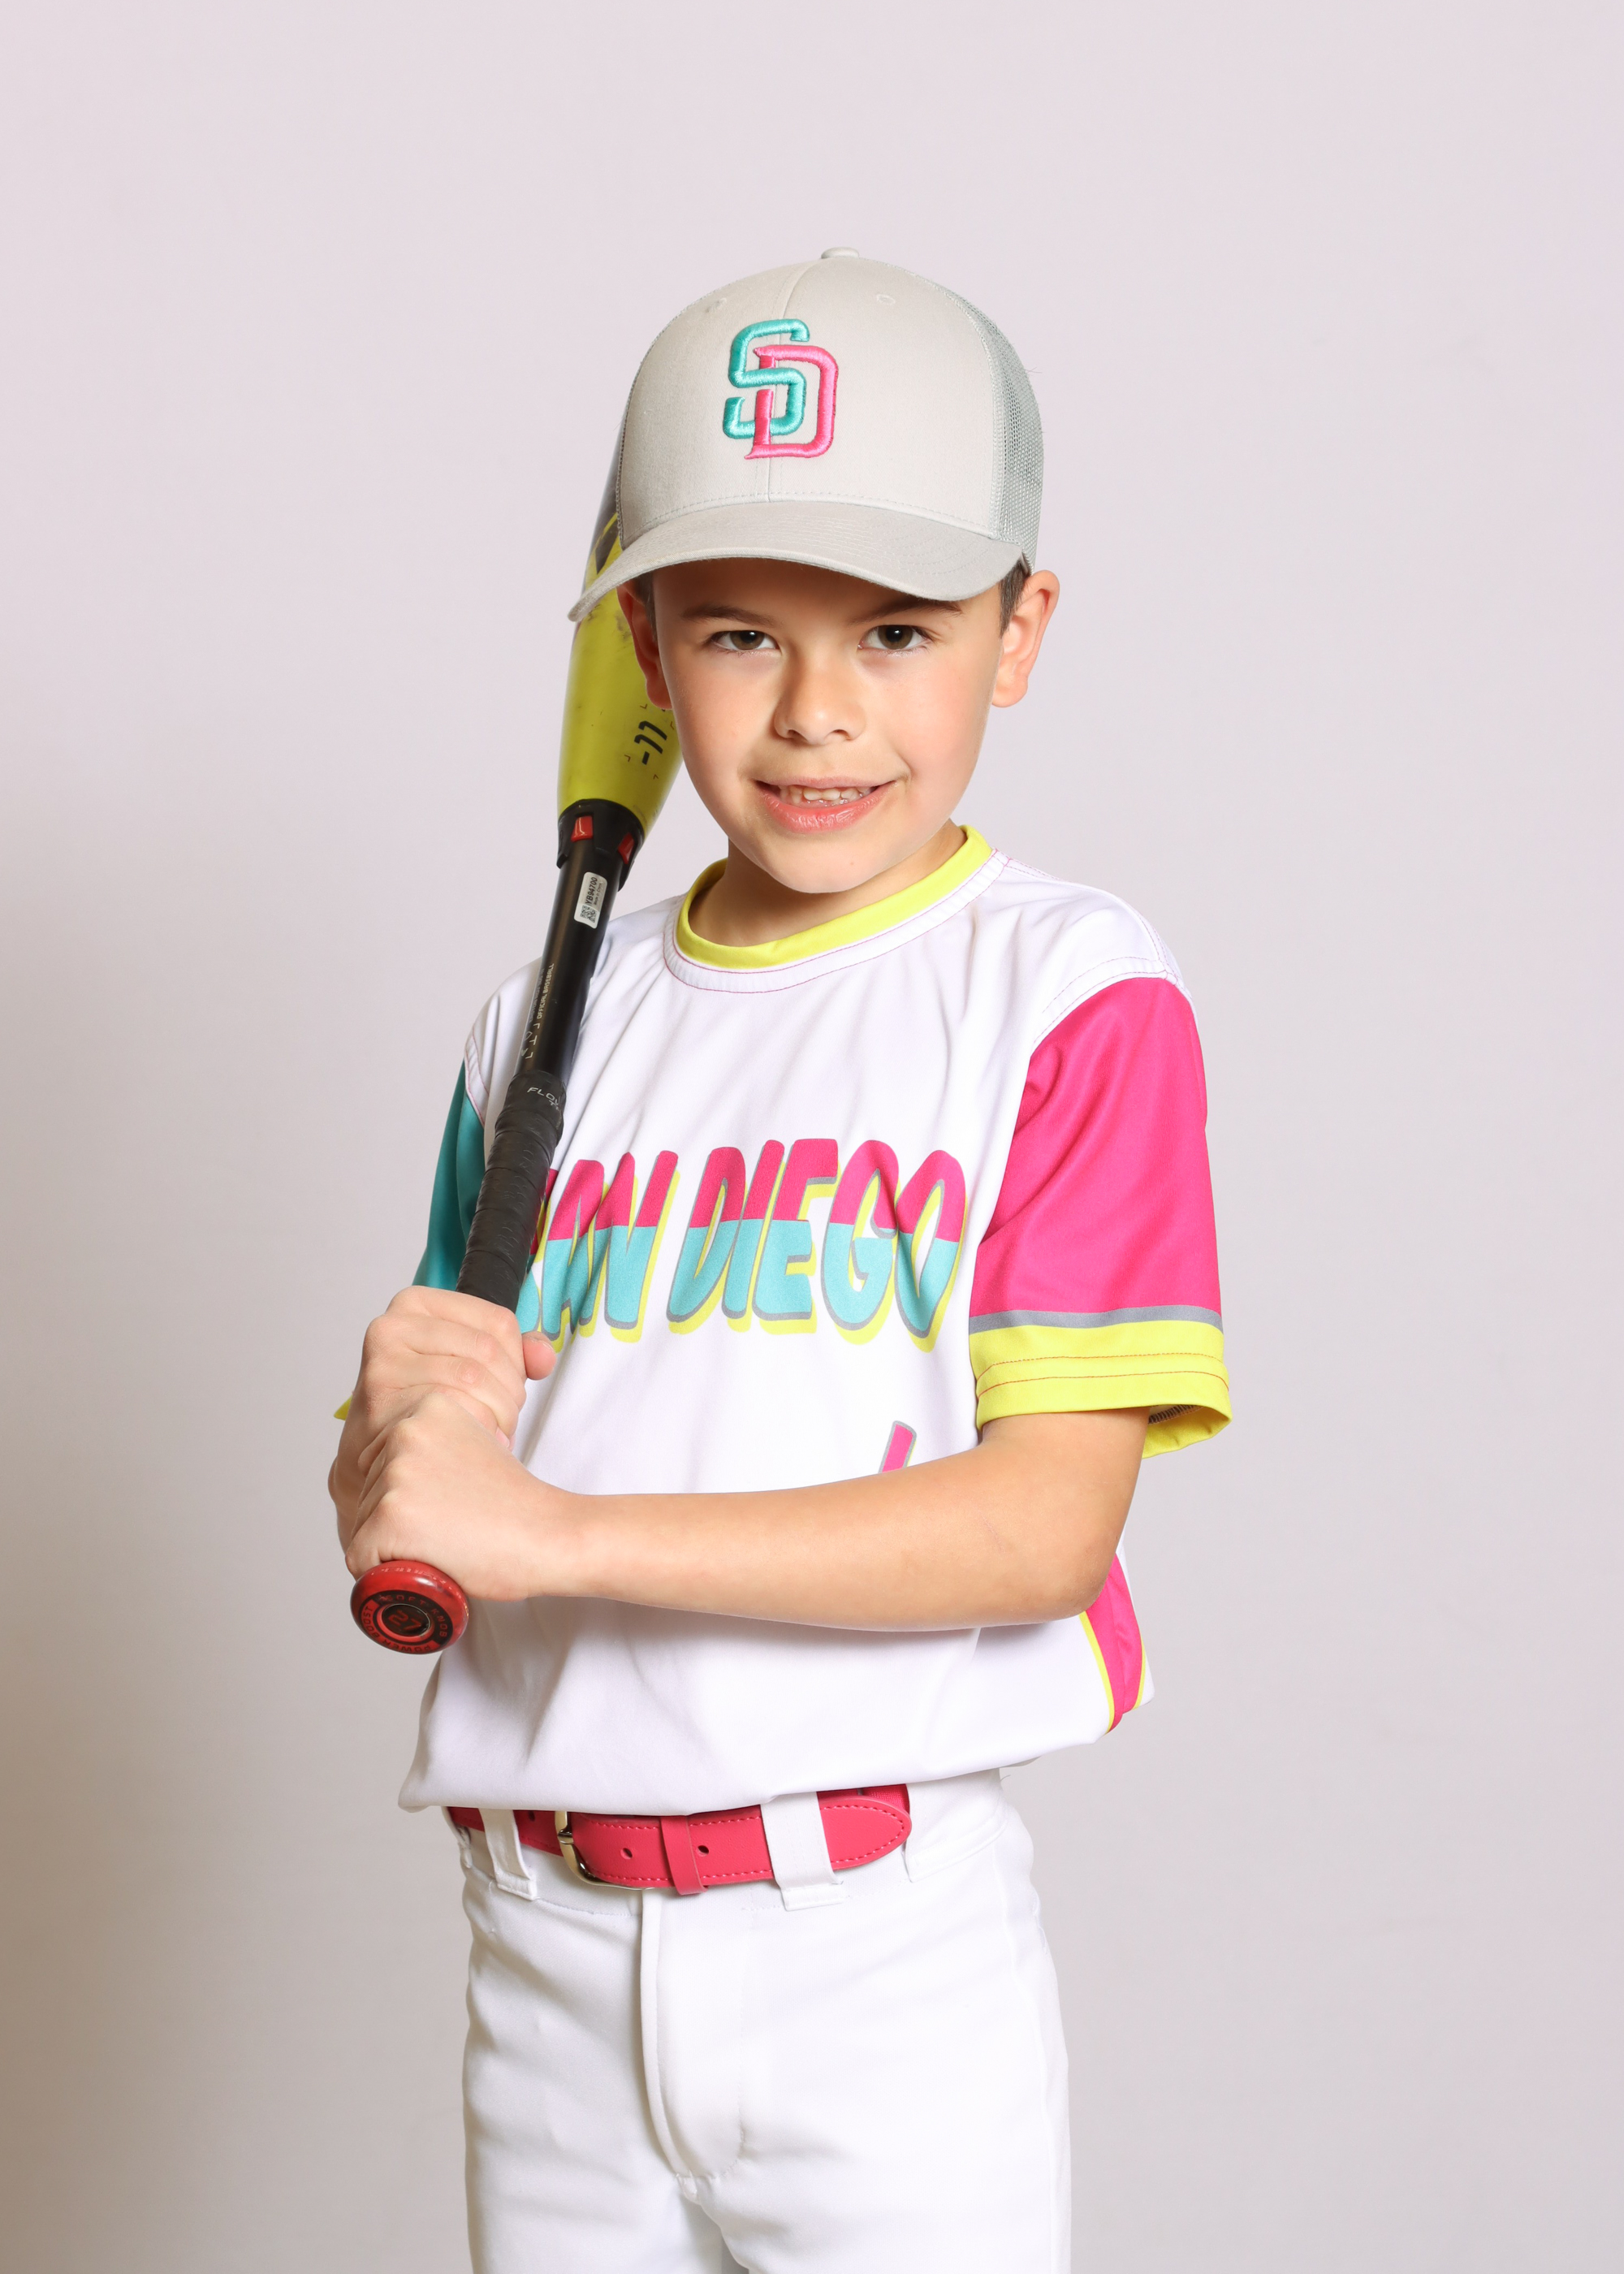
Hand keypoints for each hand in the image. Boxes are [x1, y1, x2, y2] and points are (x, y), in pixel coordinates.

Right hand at [329, 1286, 553, 1550]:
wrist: (374, 1458)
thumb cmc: (426, 1406)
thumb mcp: (469, 1365)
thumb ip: (515, 1354)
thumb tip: (543, 1358)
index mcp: (417, 1304)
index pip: (499, 1322)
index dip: (517, 1363)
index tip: (506, 1390)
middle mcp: (392, 1325)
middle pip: (488, 1351)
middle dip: (509, 1394)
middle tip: (502, 1422)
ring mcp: (382, 1363)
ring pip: (472, 1379)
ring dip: (495, 1416)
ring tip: (488, 1435)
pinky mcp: (380, 1401)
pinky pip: (450, 1409)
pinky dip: (472, 1432)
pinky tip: (467, 1447)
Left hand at [344, 1390, 576, 1601]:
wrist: (547, 1534)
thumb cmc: (514, 1504)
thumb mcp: (473, 1444)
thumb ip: (434, 1441)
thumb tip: (397, 1463)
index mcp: (428, 1407)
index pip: (380, 1461)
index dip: (410, 1494)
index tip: (448, 1501)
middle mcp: (405, 1431)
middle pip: (368, 1491)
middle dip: (399, 1518)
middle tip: (451, 1523)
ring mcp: (396, 1472)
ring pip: (364, 1524)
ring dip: (395, 1543)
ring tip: (447, 1539)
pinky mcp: (391, 1515)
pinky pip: (360, 1558)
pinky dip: (383, 1573)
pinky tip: (428, 1559)